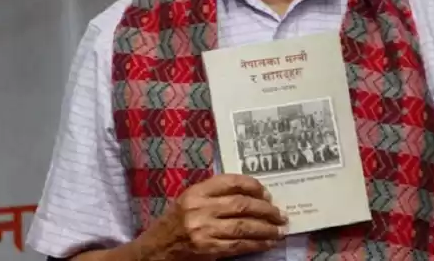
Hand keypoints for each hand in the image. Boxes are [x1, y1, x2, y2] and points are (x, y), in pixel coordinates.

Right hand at [151, 174, 287, 259]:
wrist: (153, 251)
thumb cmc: (173, 225)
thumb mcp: (188, 202)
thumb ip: (213, 196)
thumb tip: (251, 197)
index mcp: (195, 192)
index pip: (230, 182)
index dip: (253, 186)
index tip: (267, 193)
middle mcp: (199, 208)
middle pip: (241, 204)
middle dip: (265, 209)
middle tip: (280, 214)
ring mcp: (203, 230)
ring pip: (243, 226)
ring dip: (266, 228)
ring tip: (280, 230)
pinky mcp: (207, 249)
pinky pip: (238, 245)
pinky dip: (256, 244)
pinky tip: (267, 243)